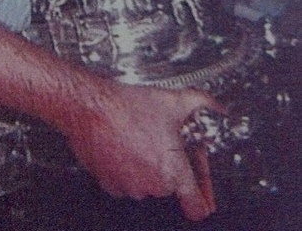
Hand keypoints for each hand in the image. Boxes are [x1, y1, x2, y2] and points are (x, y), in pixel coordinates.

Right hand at [58, 77, 222, 220]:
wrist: (90, 107)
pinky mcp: (109, 184)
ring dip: (147, 165)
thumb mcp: (172, 100)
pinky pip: (125, 180)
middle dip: (170, 165)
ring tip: (141, 137)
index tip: (203, 193)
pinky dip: (127, 167)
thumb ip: (201, 103)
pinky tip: (125, 143)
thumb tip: (216, 106)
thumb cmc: (127, 106)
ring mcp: (129, 187)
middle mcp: (153, 185)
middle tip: (164, 141)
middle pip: (170, 184)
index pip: (197, 206)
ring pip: (146, 182)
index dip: (204, 198)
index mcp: (172, 171)